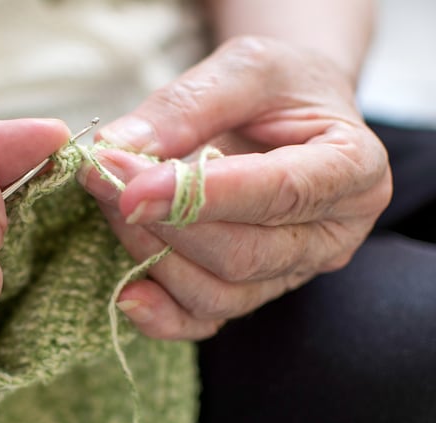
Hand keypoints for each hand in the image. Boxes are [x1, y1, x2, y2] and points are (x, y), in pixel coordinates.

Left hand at [79, 36, 391, 339]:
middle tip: (104, 177)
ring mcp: (290, 273)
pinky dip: (161, 315)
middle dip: (163, 221)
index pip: (279, 194)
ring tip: (109, 203)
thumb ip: (188, 105)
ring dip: (151, 254)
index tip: (132, 187)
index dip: (200, 195)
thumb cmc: (278, 88)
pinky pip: (205, 321)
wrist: (285, 115)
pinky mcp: (251, 292)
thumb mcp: (245, 68)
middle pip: (242, 254)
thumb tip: (119, 147)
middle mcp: (331, 235)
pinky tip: (126, 291)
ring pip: (218, 293)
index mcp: (353, 170)